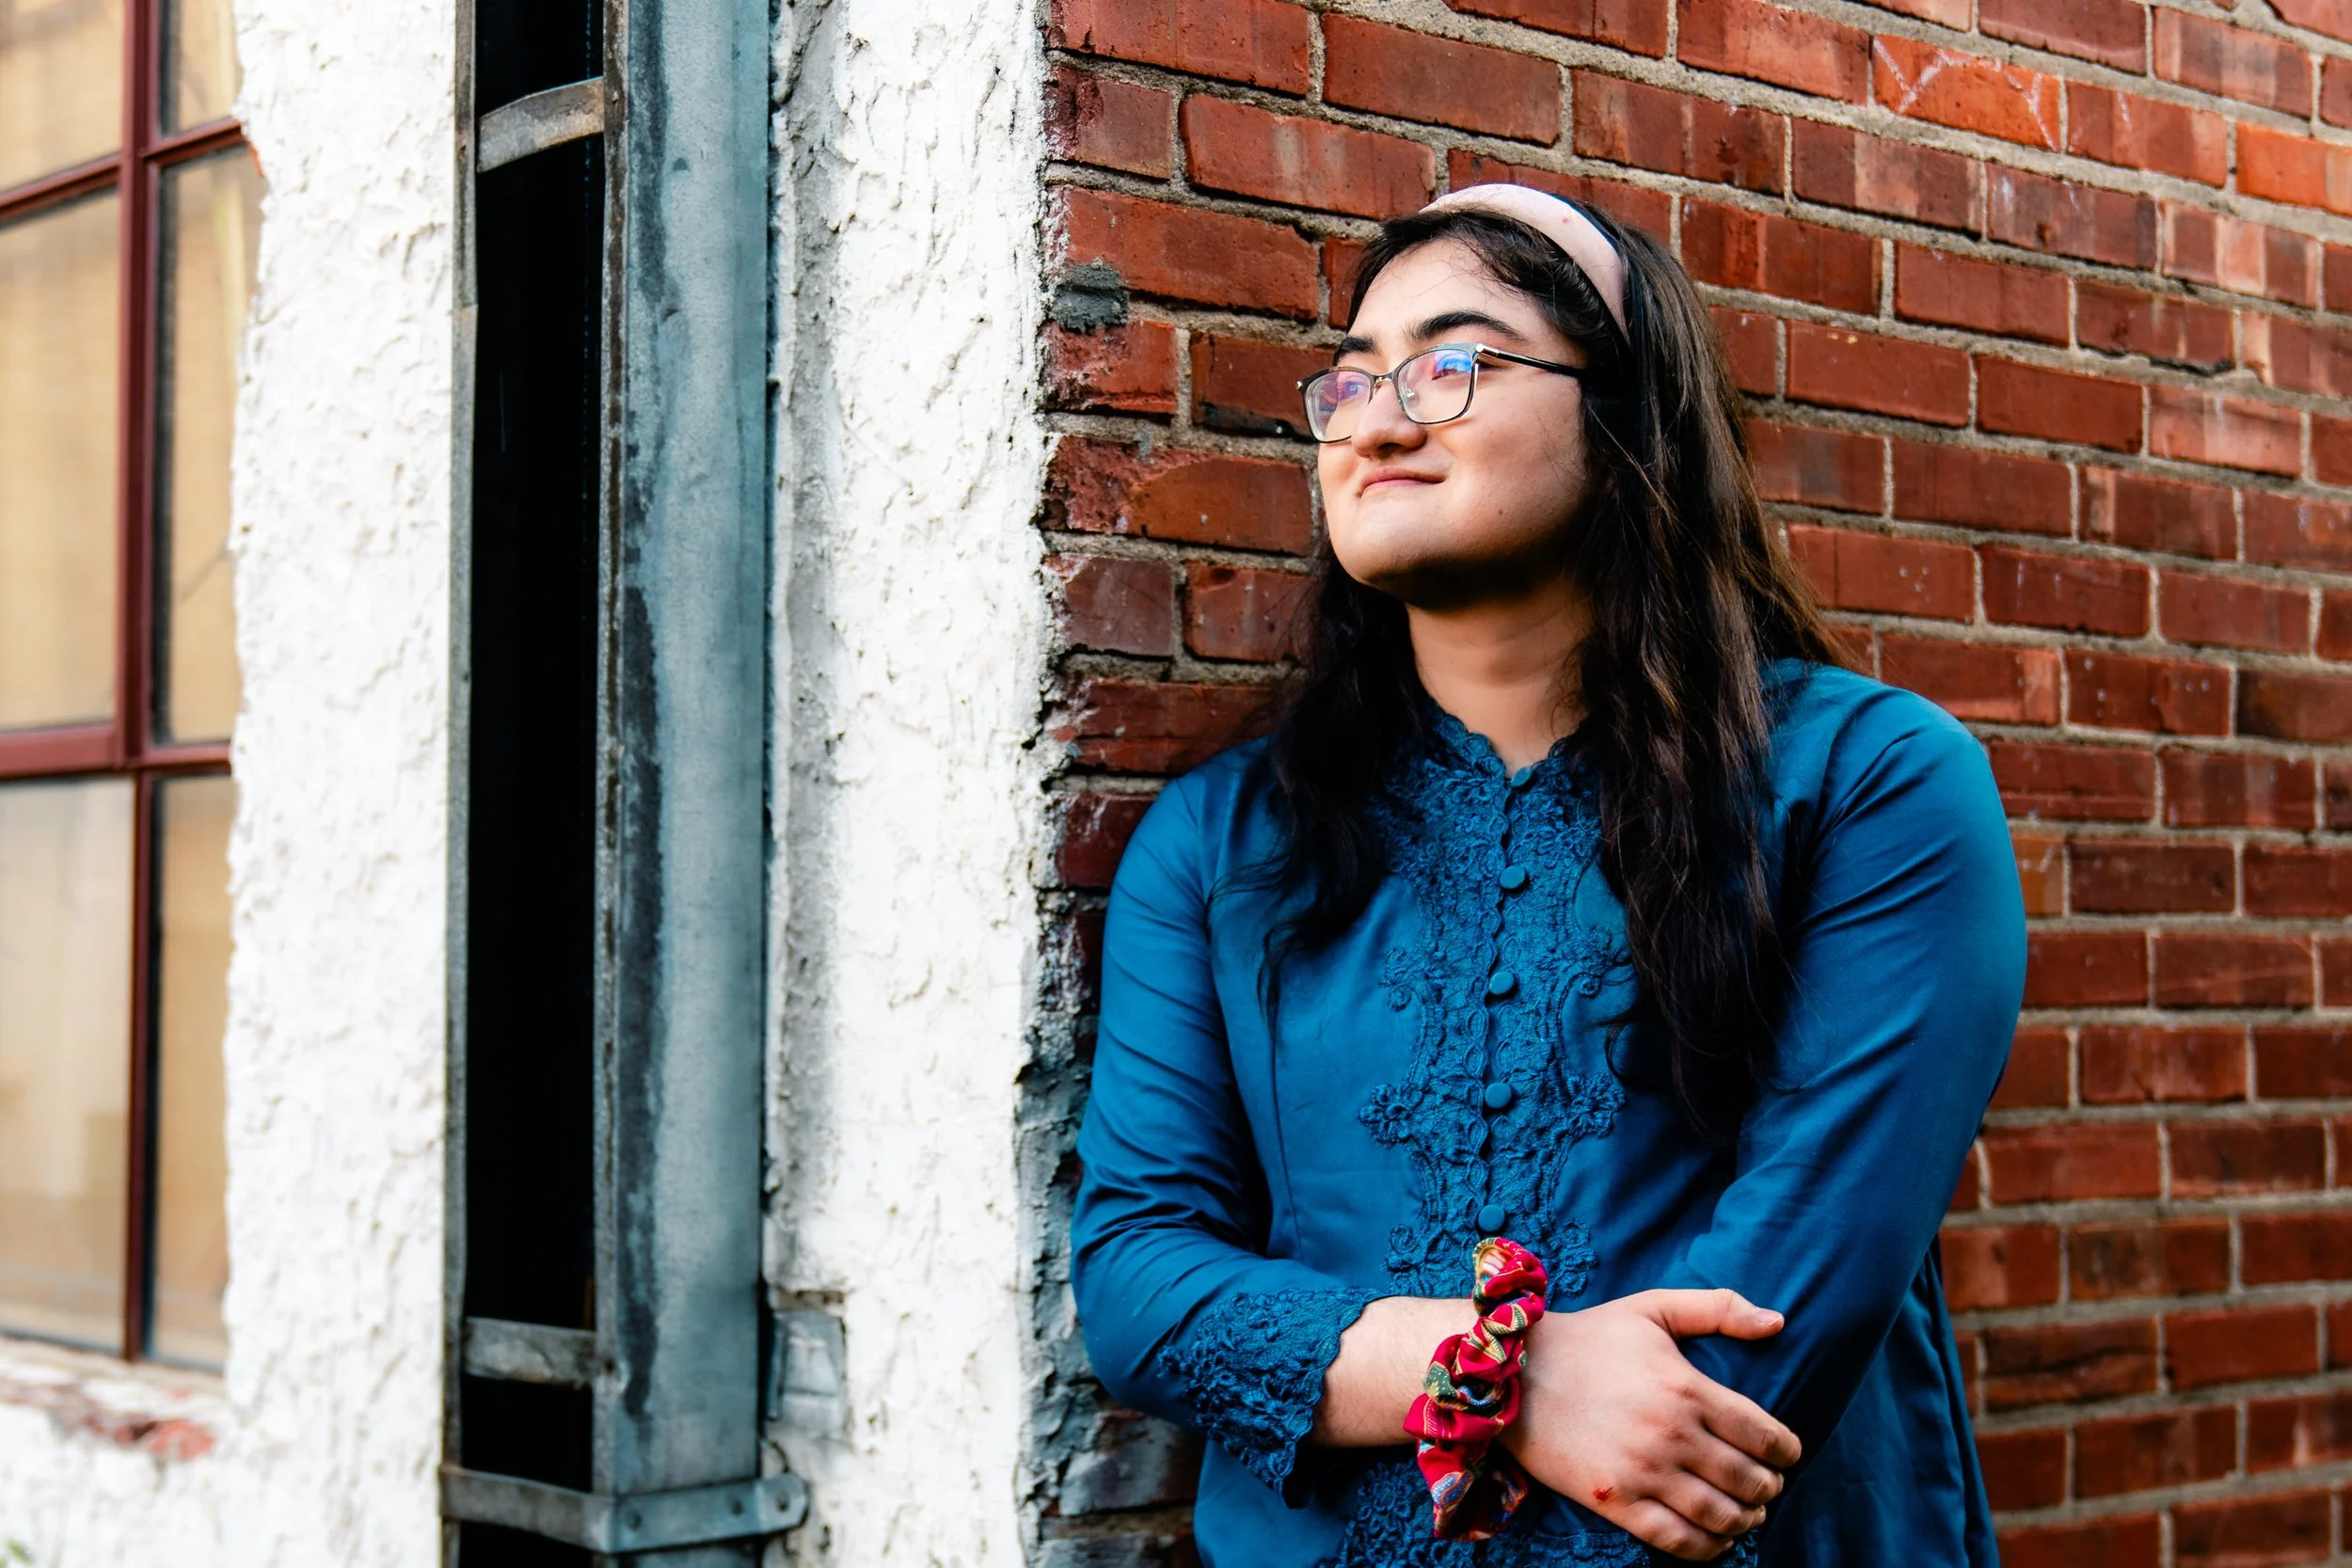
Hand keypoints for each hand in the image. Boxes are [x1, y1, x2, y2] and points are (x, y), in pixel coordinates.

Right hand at [1501, 1288, 1800, 1561]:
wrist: (1514, 1373)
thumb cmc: (1589, 1338)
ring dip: (1746, 1520)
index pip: (1763, 1434)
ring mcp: (1643, 1472)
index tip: (1788, 1453)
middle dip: (1770, 1487)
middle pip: (1748, 1479)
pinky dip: (1708, 1547)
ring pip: (1720, 1515)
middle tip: (1769, 1485)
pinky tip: (1716, 1538)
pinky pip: (1677, 1540)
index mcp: (1687, 1388)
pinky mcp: (1616, 1501)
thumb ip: (1718, 1308)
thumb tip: (1778, 1322)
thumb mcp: (1652, 1309)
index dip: (1787, 1450)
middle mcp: (1671, 1434)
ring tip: (1748, 1513)